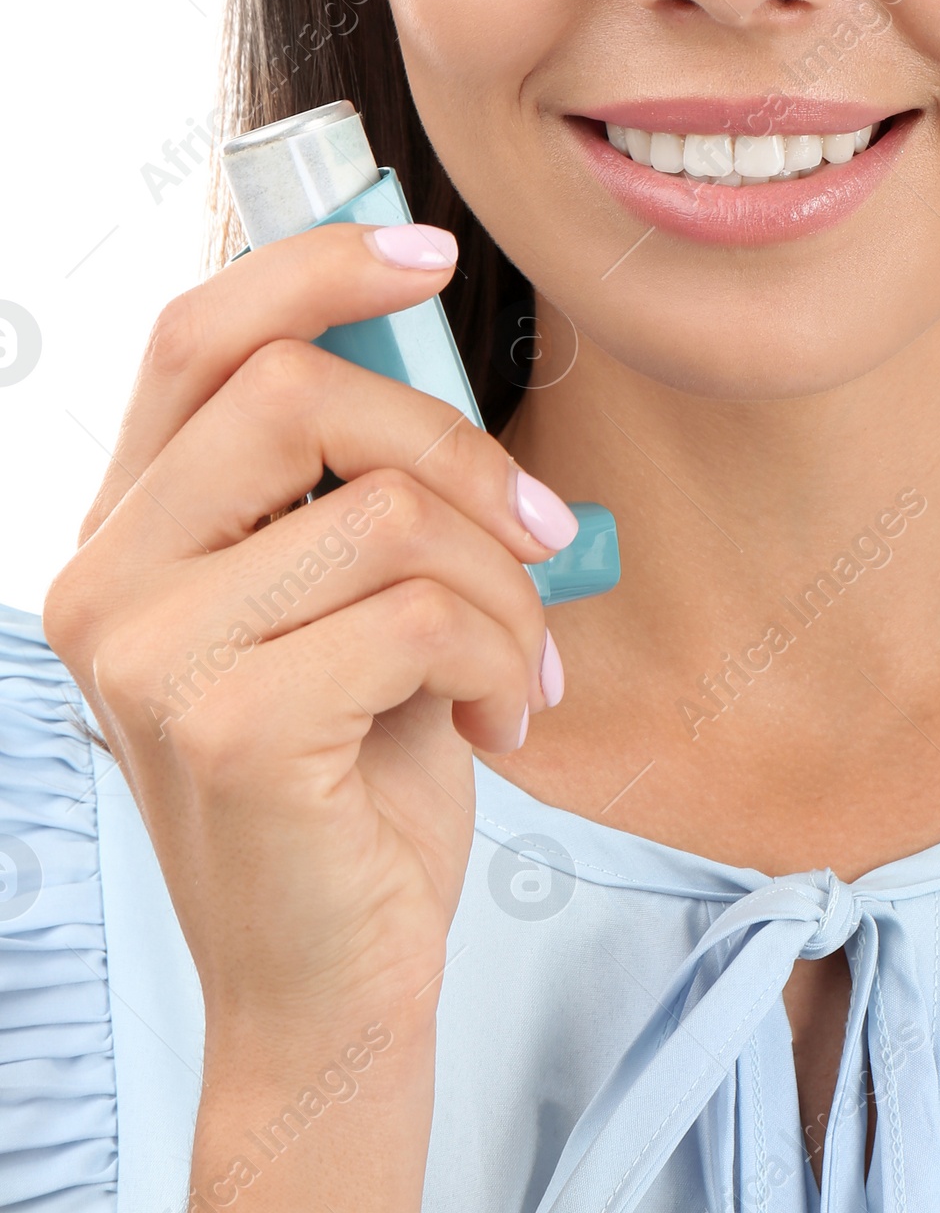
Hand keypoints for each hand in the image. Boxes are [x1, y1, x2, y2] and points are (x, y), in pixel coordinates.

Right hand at [43, 223, 569, 1207]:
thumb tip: (425, 329)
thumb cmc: (356, 771)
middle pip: (295, 390)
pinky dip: (503, 653)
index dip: (314, 267)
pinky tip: (505, 717)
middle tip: (537, 523)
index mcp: (134, 524)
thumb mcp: (350, 592)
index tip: (431, 254)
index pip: (195, 332)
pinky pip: (418, 610)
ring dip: (500, 580)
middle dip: (455, 445)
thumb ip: (353, 475)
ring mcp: (148, 653)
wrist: (333, 980)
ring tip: (521, 659)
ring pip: (381, 507)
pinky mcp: (223, 726)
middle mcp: (107, 575)